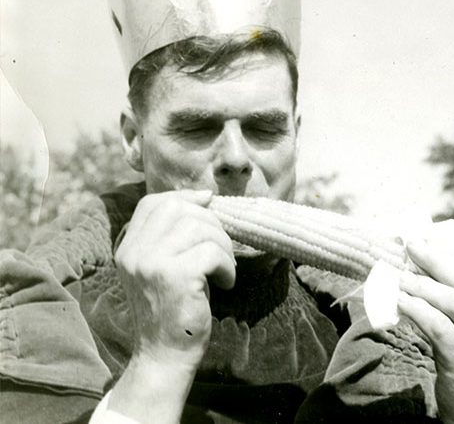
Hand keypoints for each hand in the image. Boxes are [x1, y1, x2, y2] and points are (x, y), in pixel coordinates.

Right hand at [108, 190, 235, 422]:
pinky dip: (227, 267)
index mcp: (128, 247)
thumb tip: (205, 197)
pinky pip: (212, 252)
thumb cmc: (174, 309)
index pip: (154, 203)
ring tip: (223, 270)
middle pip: (180, 209)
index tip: (209, 203)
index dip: (185, 197)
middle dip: (211, 224)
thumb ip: (173, 236)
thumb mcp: (165, 266)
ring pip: (200, 228)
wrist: (165, 353)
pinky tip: (224, 284)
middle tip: (221, 251)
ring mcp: (150, 262)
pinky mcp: (173, 276)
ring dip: (223, 247)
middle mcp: (134, 251)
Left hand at [397, 239, 453, 423]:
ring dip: (421, 284)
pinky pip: (438, 327)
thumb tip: (424, 262)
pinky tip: (400, 300)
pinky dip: (417, 309)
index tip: (423, 241)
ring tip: (398, 275)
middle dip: (434, 259)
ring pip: (453, 301)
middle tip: (408, 247)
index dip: (449, 253)